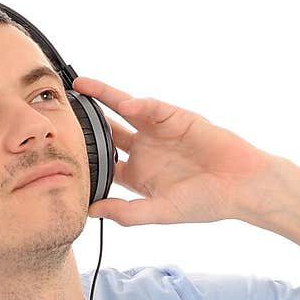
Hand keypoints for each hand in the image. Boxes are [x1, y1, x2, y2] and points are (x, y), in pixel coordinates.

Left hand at [72, 75, 272, 224]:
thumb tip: (90, 211)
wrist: (242, 185)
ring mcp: (158, 131)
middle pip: (106, 132)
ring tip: (78, 86)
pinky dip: (137, 104)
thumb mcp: (161, 212)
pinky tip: (123, 103)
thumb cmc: (206, 202)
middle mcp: (144, 150)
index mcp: (138, 176)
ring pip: (123, 111)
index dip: (83, 159)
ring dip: (102, 98)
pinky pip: (152, 108)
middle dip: (84, 121)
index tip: (57, 153)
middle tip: (57, 110)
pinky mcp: (175, 117)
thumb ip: (126, 213)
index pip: (103, 164)